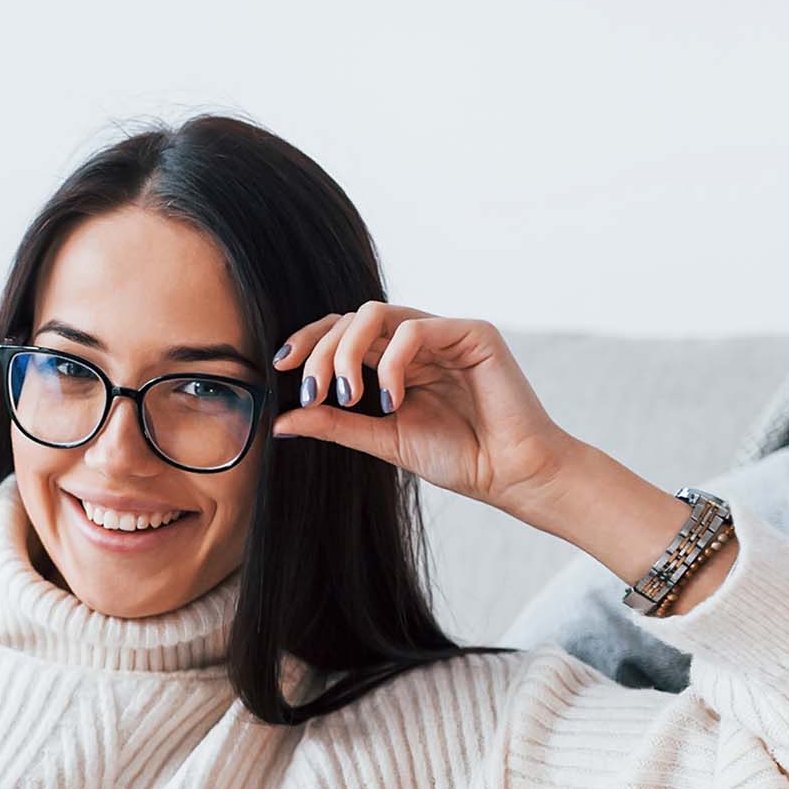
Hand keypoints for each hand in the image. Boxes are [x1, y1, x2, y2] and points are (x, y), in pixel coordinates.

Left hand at [269, 302, 581, 515]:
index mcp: (396, 360)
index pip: (341, 333)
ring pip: (377, 315)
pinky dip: (392, 363)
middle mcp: (417, 340)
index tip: (280, 369)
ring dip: (348, 352)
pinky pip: (416, 329)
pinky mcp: (472, 332)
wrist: (509, 474)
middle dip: (320, 353)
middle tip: (311, 393)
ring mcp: (445, 332)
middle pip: (351, 320)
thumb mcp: (382, 440)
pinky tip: (392, 400)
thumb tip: (279, 422)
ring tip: (346, 396)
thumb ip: (335, 425)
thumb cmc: (456, 457)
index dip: (308, 343)